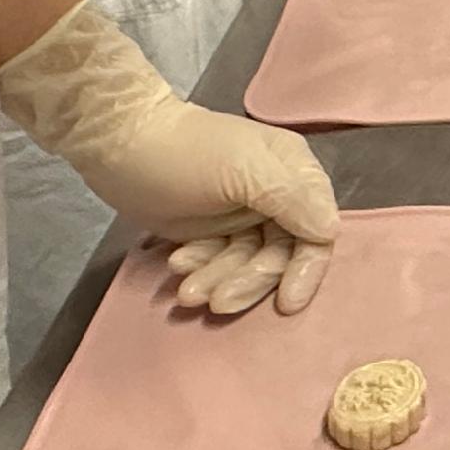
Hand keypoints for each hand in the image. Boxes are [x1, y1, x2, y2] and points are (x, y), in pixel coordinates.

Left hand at [0, 2, 338, 315]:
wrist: (119, 146)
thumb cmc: (187, 155)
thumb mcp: (246, 170)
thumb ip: (294, 199)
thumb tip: (330, 232)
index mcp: (293, 173)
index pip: (317, 233)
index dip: (305, 270)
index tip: (285, 304)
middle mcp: (275, 196)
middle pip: (280, 258)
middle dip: (246, 281)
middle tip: (214, 300)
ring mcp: (242, 216)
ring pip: (246, 266)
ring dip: (219, 281)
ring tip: (185, 291)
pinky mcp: (211, 231)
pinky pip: (219, 264)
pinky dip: (201, 269)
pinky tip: (176, 263)